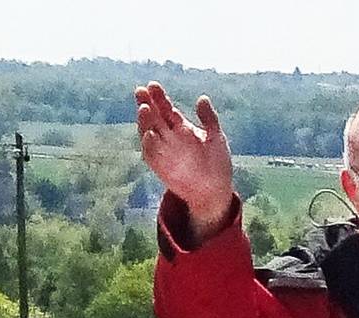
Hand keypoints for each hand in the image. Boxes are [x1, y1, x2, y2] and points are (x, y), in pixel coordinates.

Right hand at [134, 82, 235, 239]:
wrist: (214, 191)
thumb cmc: (217, 163)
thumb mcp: (216, 138)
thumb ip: (209, 119)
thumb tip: (202, 98)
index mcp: (181, 127)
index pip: (166, 108)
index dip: (158, 97)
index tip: (152, 85)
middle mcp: (169, 137)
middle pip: (154, 117)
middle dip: (146, 104)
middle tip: (141, 91)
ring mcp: (163, 151)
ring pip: (149, 132)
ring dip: (144, 121)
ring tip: (144, 109)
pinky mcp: (160, 166)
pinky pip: (151, 154)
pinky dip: (149, 144)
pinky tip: (148, 134)